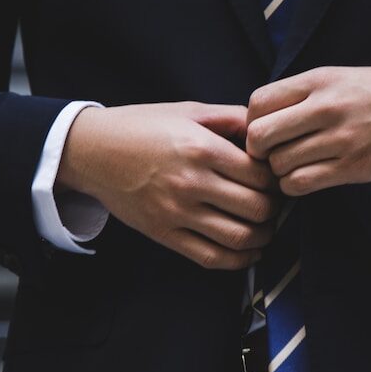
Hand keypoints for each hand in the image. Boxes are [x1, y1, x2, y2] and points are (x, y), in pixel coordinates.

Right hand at [57, 102, 281, 269]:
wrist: (92, 151)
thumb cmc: (143, 126)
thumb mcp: (189, 111)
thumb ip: (232, 118)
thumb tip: (267, 129)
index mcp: (201, 148)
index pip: (261, 175)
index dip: (277, 179)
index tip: (277, 178)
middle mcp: (191, 183)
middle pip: (257, 208)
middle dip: (274, 209)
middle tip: (275, 203)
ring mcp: (177, 212)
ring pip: (239, 237)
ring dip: (263, 237)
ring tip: (266, 227)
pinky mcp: (164, 234)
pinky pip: (211, 257)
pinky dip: (239, 260)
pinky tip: (249, 251)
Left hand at [246, 64, 370, 195]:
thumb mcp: (344, 77)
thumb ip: (306, 94)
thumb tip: (263, 117)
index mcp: (320, 80)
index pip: (257, 103)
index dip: (252, 122)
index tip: (266, 131)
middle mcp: (327, 107)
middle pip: (260, 136)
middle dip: (259, 151)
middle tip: (273, 155)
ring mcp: (341, 139)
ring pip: (279, 165)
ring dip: (280, 172)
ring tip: (296, 166)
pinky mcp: (355, 167)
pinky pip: (302, 184)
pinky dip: (296, 186)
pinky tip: (308, 179)